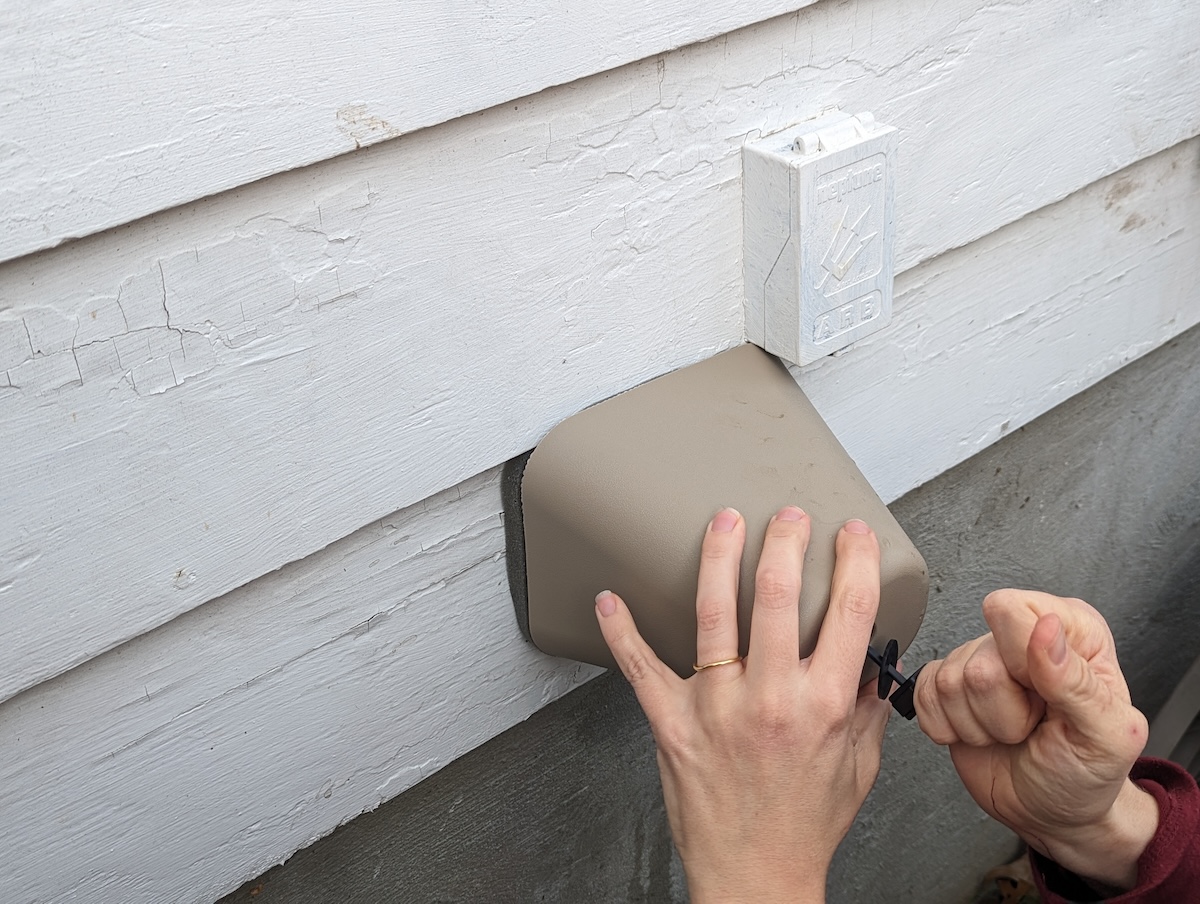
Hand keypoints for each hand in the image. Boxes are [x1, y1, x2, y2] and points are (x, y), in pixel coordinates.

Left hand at [594, 508, 890, 903]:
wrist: (755, 877)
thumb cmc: (804, 825)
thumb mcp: (858, 766)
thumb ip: (866, 707)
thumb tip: (872, 660)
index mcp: (823, 705)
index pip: (849, 613)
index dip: (854, 561)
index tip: (851, 536)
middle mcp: (771, 699)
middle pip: (778, 594)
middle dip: (784, 540)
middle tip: (785, 515)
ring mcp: (716, 708)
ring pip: (714, 612)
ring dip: (719, 556)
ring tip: (724, 521)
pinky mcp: (673, 723)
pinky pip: (639, 667)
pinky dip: (621, 630)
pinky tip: (611, 598)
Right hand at [915, 589, 1156, 890]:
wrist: (1052, 813)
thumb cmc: (1086, 773)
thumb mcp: (1105, 736)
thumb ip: (1077, 682)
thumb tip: (1047, 627)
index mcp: (1071, 631)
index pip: (1012, 612)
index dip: (1021, 662)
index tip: (1047, 696)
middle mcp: (1021, 636)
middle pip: (977, 660)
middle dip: (1002, 711)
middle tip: (1033, 726)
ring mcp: (979, 658)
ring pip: (948, 683)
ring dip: (980, 727)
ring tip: (1013, 733)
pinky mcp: (944, 684)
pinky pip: (923, 695)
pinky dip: (950, 729)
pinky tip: (982, 734)